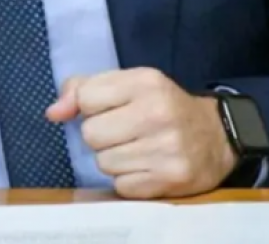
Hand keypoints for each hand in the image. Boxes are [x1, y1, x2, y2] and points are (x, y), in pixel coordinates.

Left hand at [46, 68, 235, 198]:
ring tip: (136, 148)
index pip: (86, 98)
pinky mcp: (171, 180)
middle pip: (91, 134)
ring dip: (113, 159)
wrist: (216, 136)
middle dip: (101, 135)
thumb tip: (53, 113)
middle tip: (123, 131)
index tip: (108, 108)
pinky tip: (146, 166)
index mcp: (145, 81)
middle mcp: (157, 113)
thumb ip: (83, 88)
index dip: (91, 106)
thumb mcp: (127, 84)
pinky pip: (121, 186)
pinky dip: (128, 179)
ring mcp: (166, 149)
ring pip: (104, 163)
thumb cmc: (161, 105)